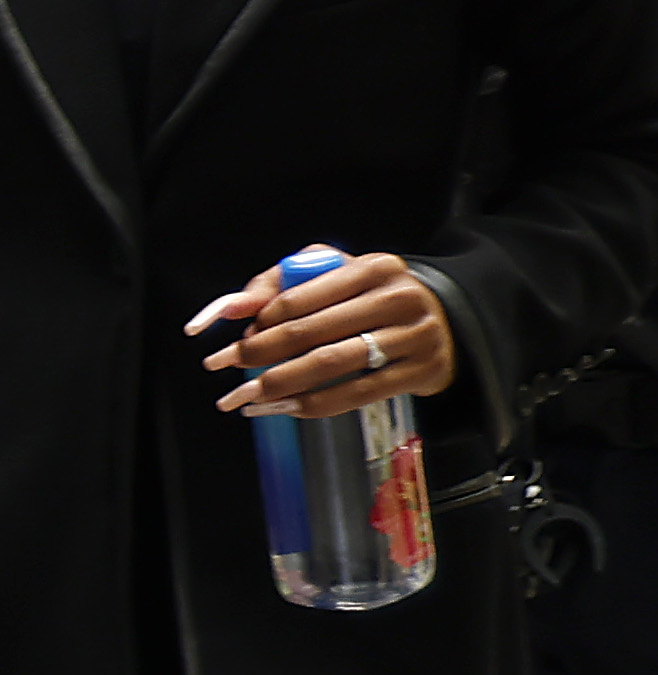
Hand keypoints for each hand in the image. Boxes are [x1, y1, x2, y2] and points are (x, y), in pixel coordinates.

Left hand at [198, 247, 454, 420]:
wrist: (445, 322)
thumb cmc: (375, 298)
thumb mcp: (336, 275)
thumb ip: (280, 283)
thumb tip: (232, 307)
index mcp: (374, 268)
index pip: (302, 296)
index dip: (261, 320)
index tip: (237, 338)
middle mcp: (398, 299)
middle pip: (313, 332)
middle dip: (260, 352)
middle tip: (228, 367)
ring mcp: (414, 336)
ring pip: (333, 364)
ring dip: (282, 382)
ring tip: (246, 394)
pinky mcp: (422, 372)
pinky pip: (357, 393)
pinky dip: (314, 404)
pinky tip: (285, 407)